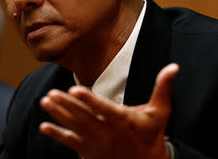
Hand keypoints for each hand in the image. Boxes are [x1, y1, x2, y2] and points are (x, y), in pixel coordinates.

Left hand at [39, 63, 178, 158]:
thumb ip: (163, 88)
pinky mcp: (89, 152)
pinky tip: (44, 126)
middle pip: (84, 118)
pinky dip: (57, 135)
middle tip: (52, 93)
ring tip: (44, 102)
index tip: (75, 89)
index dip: (89, 100)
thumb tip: (173, 66)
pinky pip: (70, 143)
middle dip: (67, 105)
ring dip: (58, 115)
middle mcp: (108, 133)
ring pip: (74, 128)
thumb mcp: (160, 112)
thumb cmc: (152, 135)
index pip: (104, 109)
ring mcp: (97, 144)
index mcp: (124, 121)